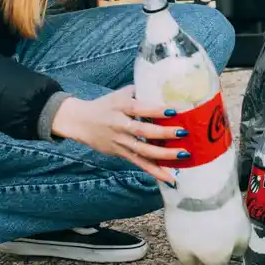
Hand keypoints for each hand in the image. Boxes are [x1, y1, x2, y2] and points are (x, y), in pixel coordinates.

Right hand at [51, 87, 188, 182]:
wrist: (80, 122)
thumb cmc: (106, 105)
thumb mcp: (120, 94)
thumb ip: (140, 90)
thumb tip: (165, 87)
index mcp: (121, 107)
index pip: (139, 109)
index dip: (156, 110)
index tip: (174, 111)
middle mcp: (121, 126)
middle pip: (143, 131)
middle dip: (164, 133)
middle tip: (183, 132)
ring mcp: (121, 142)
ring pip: (143, 150)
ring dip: (164, 155)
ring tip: (184, 154)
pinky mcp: (121, 153)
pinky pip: (140, 163)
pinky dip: (155, 171)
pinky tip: (170, 177)